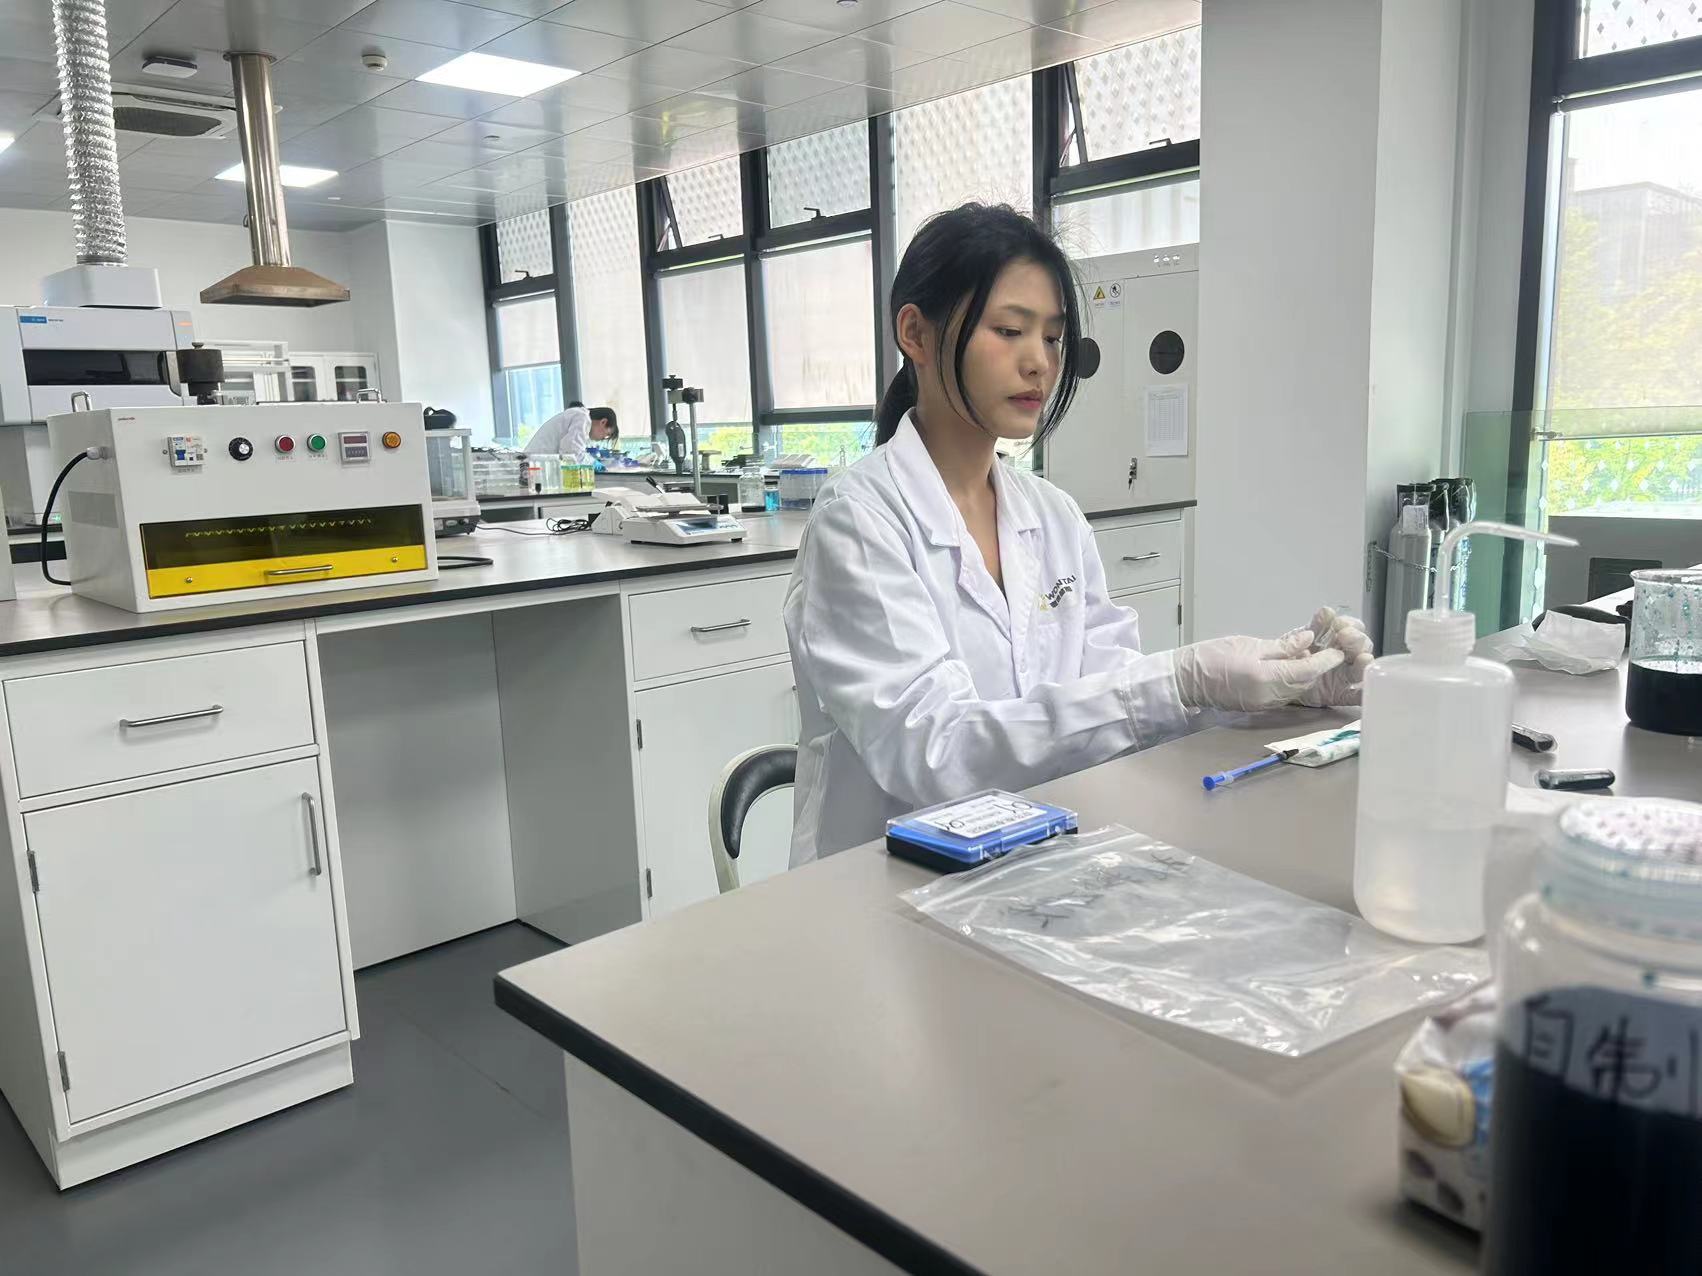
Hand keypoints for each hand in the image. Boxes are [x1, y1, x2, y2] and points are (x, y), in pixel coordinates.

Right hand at [1174, 630, 1346, 712]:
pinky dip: (1294, 681)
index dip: (1326, 660)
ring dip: (1308, 675)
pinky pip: (1285, 694)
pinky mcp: (1259, 705)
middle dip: (1320, 668)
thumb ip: (1282, 646)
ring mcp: (1264, 704)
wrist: (1185, 680)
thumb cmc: (1210, 658)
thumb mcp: (1249, 645)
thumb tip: (1308, 640)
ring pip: (1298, 690)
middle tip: (1330, 649)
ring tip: (1313, 656)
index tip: (1339, 650)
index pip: (1306, 670)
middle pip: (1306, 683)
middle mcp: (1268, 696)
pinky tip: (1293, 668)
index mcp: (1265, 677)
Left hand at [1298, 606, 1374, 706]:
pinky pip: (1354, 696)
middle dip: (1356, 639)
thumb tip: (1327, 612)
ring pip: (1360, 668)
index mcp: (1335, 640)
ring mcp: (1342, 676)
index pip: (1352, 628)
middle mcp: (1343, 656)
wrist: (1270, 682)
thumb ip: (1315, 626)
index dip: (1350, 624)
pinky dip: (1362, 693)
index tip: (1339, 623)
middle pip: (1360, 646)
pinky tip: (1366, 689)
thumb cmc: (1288, 658)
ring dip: (1364, 662)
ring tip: (1363, 658)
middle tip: (1345, 636)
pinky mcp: (1338, 694)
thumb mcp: (1297, 639)